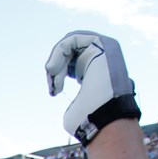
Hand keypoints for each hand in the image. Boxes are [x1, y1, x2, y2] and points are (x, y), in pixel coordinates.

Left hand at [44, 31, 140, 145]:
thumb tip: (72, 108)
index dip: (58, 75)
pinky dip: (58, 52)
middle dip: (55, 66)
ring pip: (70, 45)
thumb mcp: (76, 110)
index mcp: (98, 72)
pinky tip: (52, 69)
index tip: (54, 92)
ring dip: (56, 60)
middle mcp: (103, 58)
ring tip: (51, 75)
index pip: (71, 63)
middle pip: (69, 52)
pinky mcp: (102, 43)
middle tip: (51, 84)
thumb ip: (75, 101)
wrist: (106, 117)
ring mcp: (104, 49)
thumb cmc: (90, 118)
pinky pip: (73, 39)